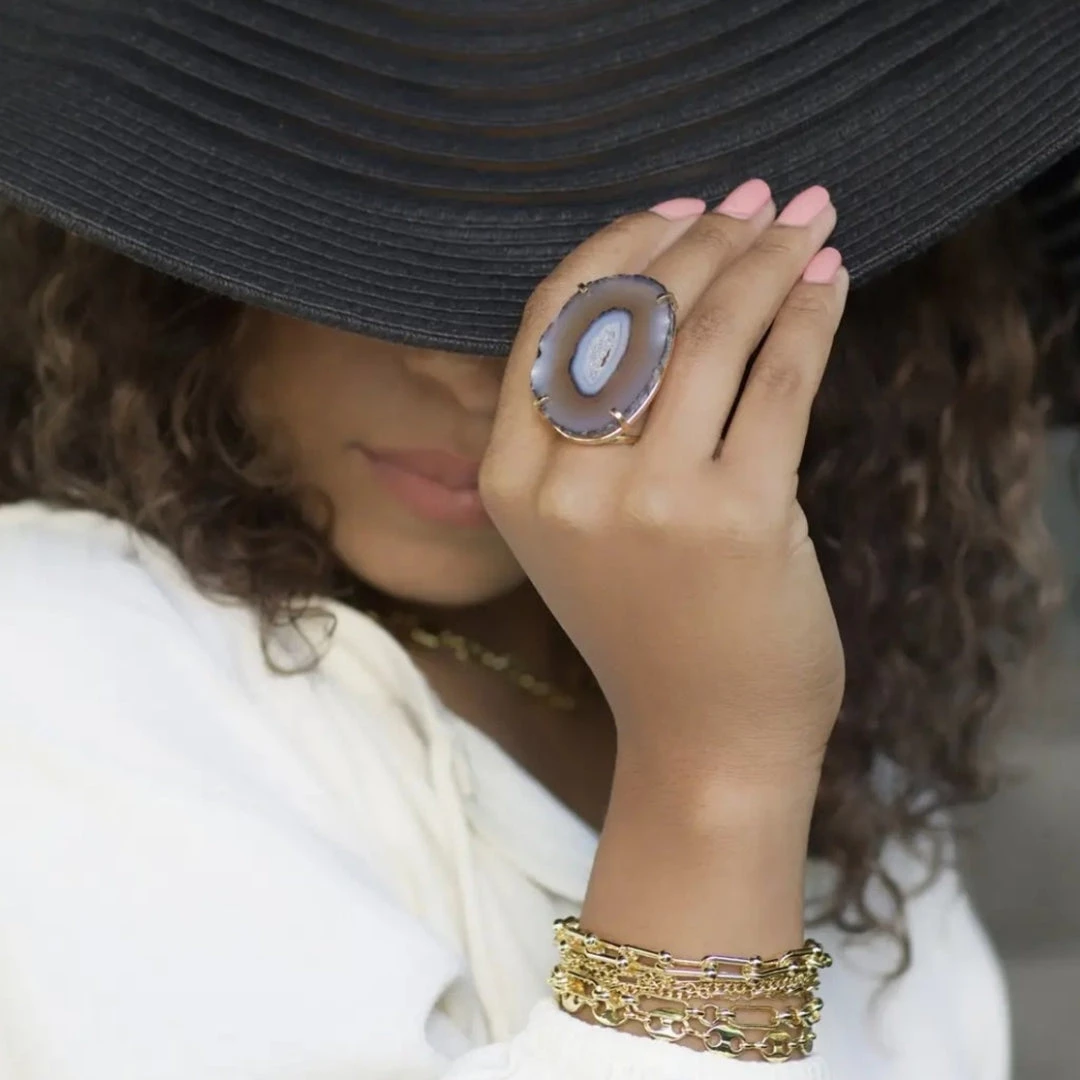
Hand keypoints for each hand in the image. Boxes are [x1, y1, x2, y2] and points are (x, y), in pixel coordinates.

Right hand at [481, 184, 848, 784]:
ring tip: (803, 222)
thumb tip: (652, 286)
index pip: (552, 317)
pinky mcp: (737, 516)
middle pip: (632, 312)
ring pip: (708, 333)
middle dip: (704, 237)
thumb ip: (579, 427)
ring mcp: (650, 503)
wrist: (705, 737)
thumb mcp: (575, 528)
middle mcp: (567, 487)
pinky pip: (780, 380)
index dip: (618, 244)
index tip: (676, 207)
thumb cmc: (649, 624)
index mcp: (510, 482)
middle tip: (756, 200)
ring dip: (766, 261)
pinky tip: (829, 282)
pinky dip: (811, 317)